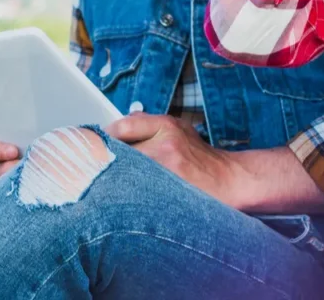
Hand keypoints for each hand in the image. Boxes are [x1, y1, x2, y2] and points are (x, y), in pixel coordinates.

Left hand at [104, 113, 244, 207]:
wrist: (230, 180)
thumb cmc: (201, 158)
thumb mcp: (179, 130)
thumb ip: (150, 126)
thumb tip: (117, 128)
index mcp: (167, 125)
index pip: (123, 126)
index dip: (107, 138)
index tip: (96, 146)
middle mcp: (166, 142)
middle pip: (120, 149)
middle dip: (106, 159)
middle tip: (94, 168)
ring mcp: (167, 167)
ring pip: (126, 171)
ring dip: (114, 178)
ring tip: (106, 184)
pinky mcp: (169, 189)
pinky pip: (138, 189)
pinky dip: (128, 192)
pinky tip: (124, 197)